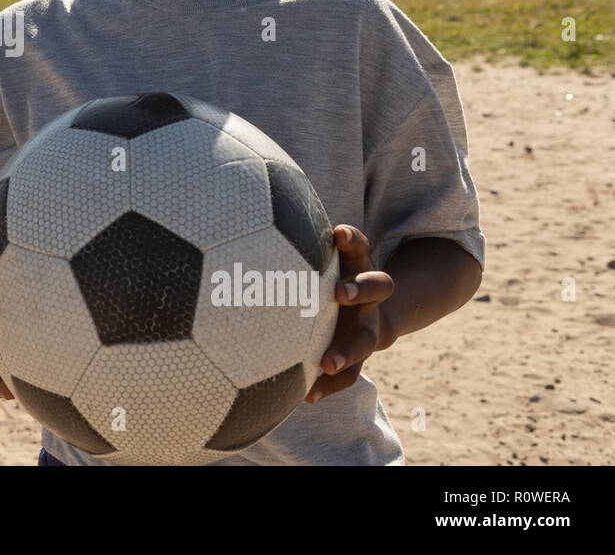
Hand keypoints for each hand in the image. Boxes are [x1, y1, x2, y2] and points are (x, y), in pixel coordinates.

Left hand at [305, 224, 394, 403]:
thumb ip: (287, 241)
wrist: (359, 316)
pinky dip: (330, 385)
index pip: (359, 247)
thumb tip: (234, 220)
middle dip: (362, 288)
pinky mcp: (359, 355)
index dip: (352, 240)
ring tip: (327, 362)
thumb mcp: (313, 258)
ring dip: (348, 350)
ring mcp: (366, 327)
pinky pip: (351, 375)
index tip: (338, 233)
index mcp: (355, 266)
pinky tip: (307, 395)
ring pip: (367, 340)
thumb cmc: (318, 278)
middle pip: (380, 286)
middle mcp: (367, 296)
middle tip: (341, 293)